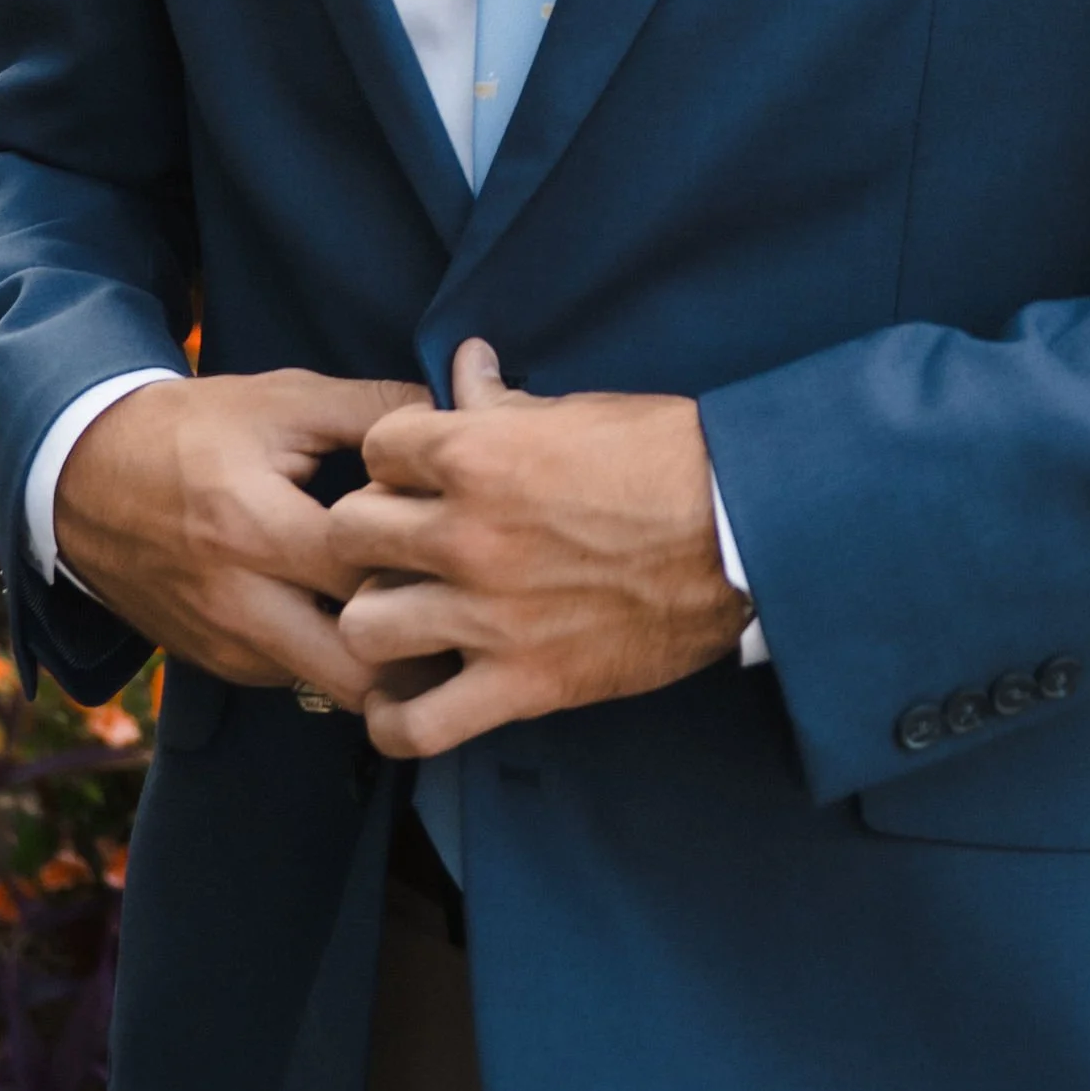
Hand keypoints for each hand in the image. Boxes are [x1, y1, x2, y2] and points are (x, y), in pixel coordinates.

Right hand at [55, 368, 431, 705]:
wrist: (86, 476)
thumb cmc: (196, 429)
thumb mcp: (284, 399)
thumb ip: (374, 409)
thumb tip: (457, 411)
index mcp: (255, 526)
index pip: (368, 570)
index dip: (425, 554)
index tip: (453, 532)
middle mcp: (239, 602)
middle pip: (359, 668)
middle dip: (418, 645)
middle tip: (452, 601)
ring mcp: (226, 645)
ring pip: (332, 688)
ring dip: (379, 658)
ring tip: (414, 610)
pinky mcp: (217, 664)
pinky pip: (297, 679)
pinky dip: (333, 655)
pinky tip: (354, 612)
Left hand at [327, 339, 751, 758]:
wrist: (741, 532)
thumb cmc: (668, 457)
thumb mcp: (579, 412)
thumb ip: (504, 401)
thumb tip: (464, 363)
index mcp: (480, 454)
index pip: (377, 448)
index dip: (395, 459)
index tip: (418, 475)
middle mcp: (468, 534)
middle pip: (348, 533)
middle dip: (369, 534)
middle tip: (402, 544)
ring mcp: (489, 615)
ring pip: (363, 626)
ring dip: (377, 619)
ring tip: (405, 616)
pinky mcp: (521, 684)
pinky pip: (418, 726)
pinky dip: (397, 721)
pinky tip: (407, 699)